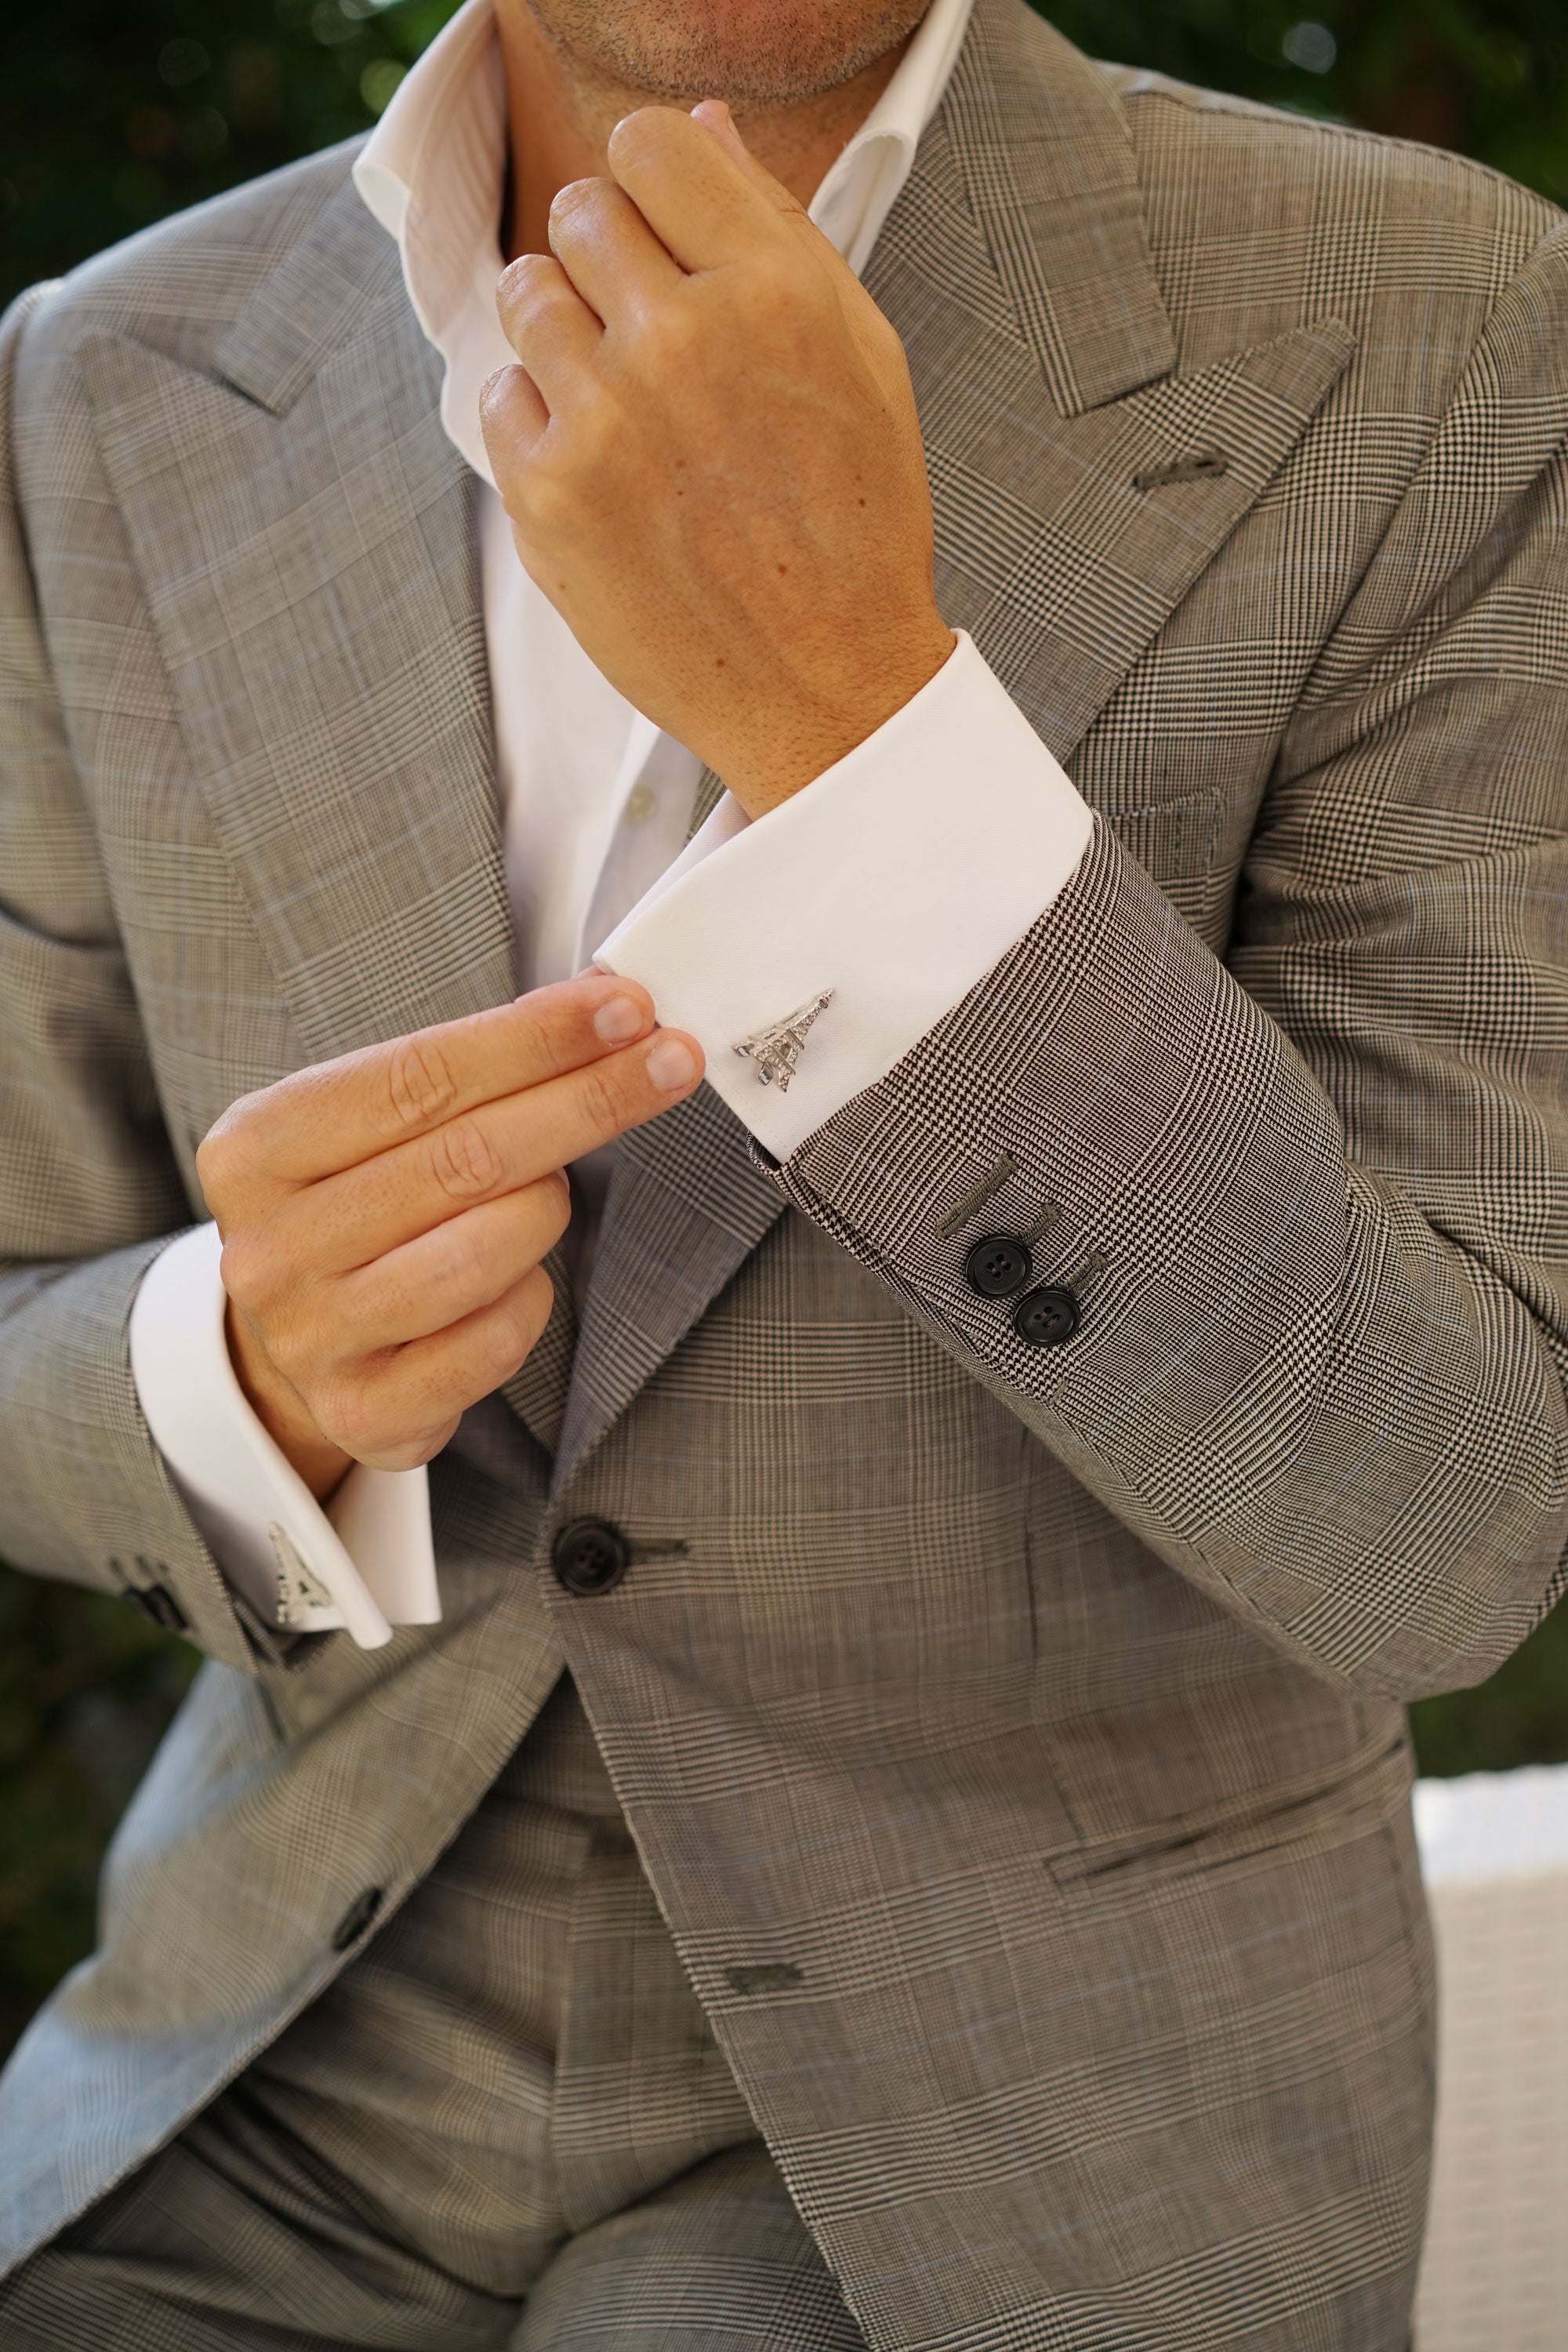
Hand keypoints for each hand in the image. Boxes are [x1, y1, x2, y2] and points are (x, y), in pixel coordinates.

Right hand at [196, 974, 702, 1499]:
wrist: (296, 1342)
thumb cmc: (359, 1206)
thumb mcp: (374, 1125)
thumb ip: (471, 1068)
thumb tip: (606, 1006)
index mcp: (258, 1149)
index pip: (418, 1076)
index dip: (534, 1040)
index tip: (625, 1009)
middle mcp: (270, 1246)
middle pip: (465, 1159)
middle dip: (587, 1101)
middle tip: (672, 1062)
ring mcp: (310, 1337)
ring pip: (485, 1254)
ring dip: (548, 1209)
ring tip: (552, 1191)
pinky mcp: (363, 1412)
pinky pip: (495, 1341)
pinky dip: (530, 1298)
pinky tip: (518, 1278)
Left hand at [480, 101, 954, 818]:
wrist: (828, 687)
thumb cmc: (855, 524)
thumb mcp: (860, 358)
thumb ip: (777, 231)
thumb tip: (702, 128)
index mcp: (776, 291)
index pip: (651, 145)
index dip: (652, 186)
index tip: (665, 238)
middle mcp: (686, 340)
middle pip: (581, 210)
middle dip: (610, 262)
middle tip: (654, 342)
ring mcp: (608, 419)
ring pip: (526, 291)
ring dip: (565, 332)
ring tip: (625, 404)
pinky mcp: (550, 495)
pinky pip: (501, 394)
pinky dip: (540, 422)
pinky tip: (608, 471)